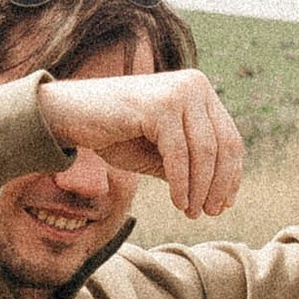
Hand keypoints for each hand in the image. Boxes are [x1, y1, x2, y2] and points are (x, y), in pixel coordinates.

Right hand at [37, 67, 245, 217]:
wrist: (67, 116)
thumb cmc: (113, 134)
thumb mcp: (159, 153)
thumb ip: (190, 165)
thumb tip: (223, 195)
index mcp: (198, 90)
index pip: (229, 136)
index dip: (231, 174)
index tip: (224, 203)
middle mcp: (194, 85)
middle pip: (223, 145)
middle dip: (219, 184)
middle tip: (210, 213)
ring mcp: (178, 92)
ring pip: (205, 152)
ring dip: (201, 188)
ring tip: (192, 212)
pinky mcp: (159, 106)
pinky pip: (179, 154)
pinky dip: (182, 184)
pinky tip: (178, 203)